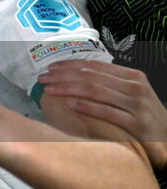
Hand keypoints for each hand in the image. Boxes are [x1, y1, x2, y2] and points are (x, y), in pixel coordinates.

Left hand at [39, 59, 166, 168]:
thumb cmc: (145, 118)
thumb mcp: (131, 96)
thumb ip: (110, 85)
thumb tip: (76, 78)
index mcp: (133, 77)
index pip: (95, 66)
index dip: (70, 65)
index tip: (50, 67)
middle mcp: (135, 87)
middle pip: (92, 77)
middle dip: (63, 76)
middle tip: (43, 78)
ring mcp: (137, 105)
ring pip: (96, 91)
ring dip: (68, 89)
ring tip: (50, 90)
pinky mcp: (138, 124)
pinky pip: (108, 113)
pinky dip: (87, 107)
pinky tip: (69, 105)